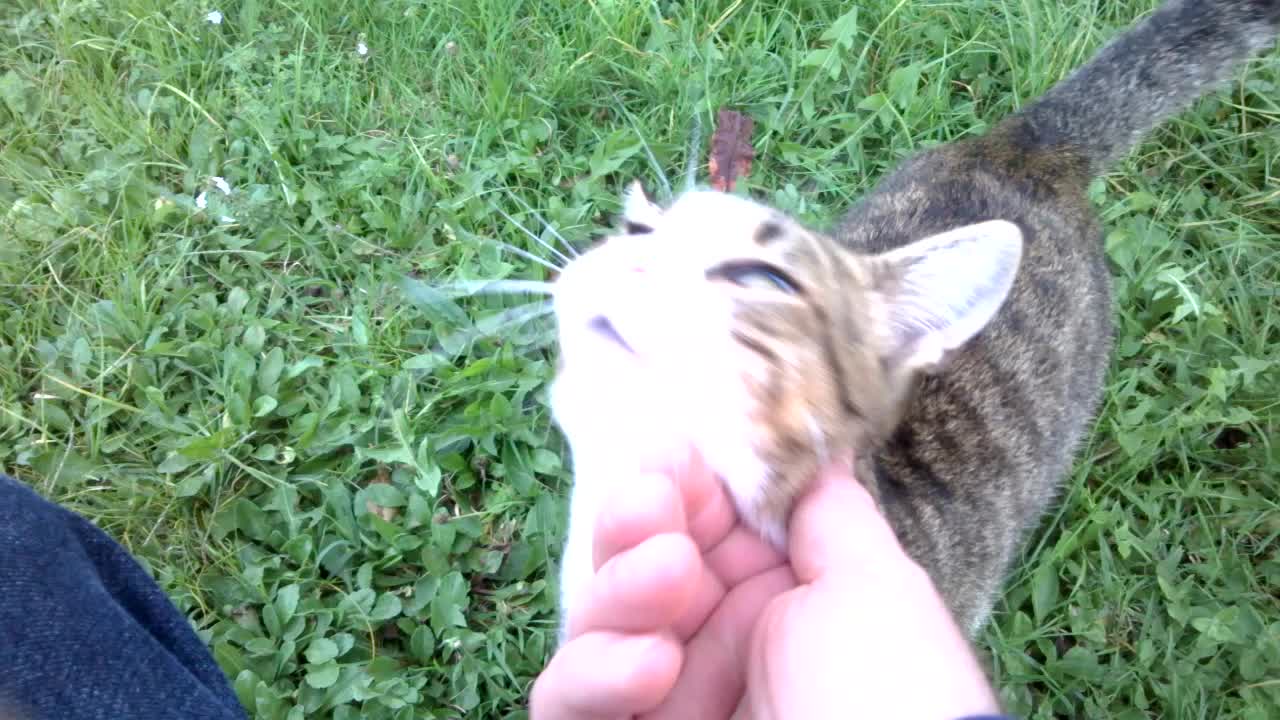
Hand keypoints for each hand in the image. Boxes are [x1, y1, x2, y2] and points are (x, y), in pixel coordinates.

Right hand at [529, 453, 1000, 718]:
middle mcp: (711, 643)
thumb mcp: (874, 587)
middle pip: (632, 560)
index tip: (673, 453)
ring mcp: (663, 699)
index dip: (678, 481)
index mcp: (774, 596)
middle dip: (635, 521)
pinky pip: (563, 702)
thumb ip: (828, 512)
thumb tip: (813, 448)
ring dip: (619, 590)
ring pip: (592, 623)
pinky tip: (651, 665)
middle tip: (655, 505)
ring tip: (669, 579)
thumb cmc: (891, 692)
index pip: (698, 520)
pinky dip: (592, 675)